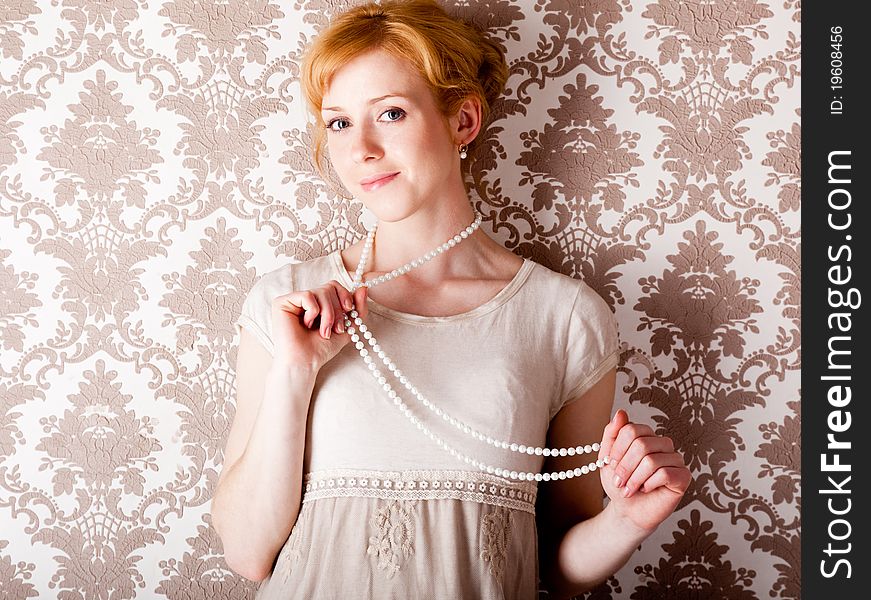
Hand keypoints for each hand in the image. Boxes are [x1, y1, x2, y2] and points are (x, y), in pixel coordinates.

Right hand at [270, 280, 368, 370]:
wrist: (306, 363)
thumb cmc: (322, 349)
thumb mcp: (347, 327)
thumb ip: (357, 308)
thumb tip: (363, 287)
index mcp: (318, 303)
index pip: (334, 286)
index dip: (345, 296)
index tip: (349, 311)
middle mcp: (305, 299)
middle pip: (329, 287)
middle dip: (337, 310)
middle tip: (335, 329)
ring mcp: (293, 300)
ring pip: (320, 291)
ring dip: (328, 314)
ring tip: (323, 332)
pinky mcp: (282, 302)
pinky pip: (307, 295)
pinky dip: (313, 312)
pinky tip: (306, 325)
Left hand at [597, 409, 691, 533]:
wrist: (628, 511)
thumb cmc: (620, 484)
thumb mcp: (607, 458)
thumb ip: (612, 434)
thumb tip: (621, 412)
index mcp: (645, 435)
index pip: (631, 429)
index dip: (617, 450)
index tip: (610, 465)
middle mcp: (662, 443)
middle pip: (641, 444)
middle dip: (624, 467)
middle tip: (619, 481)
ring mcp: (675, 459)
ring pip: (651, 461)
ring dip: (634, 479)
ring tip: (629, 488)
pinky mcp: (683, 476)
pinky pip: (665, 474)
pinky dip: (649, 484)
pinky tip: (646, 489)